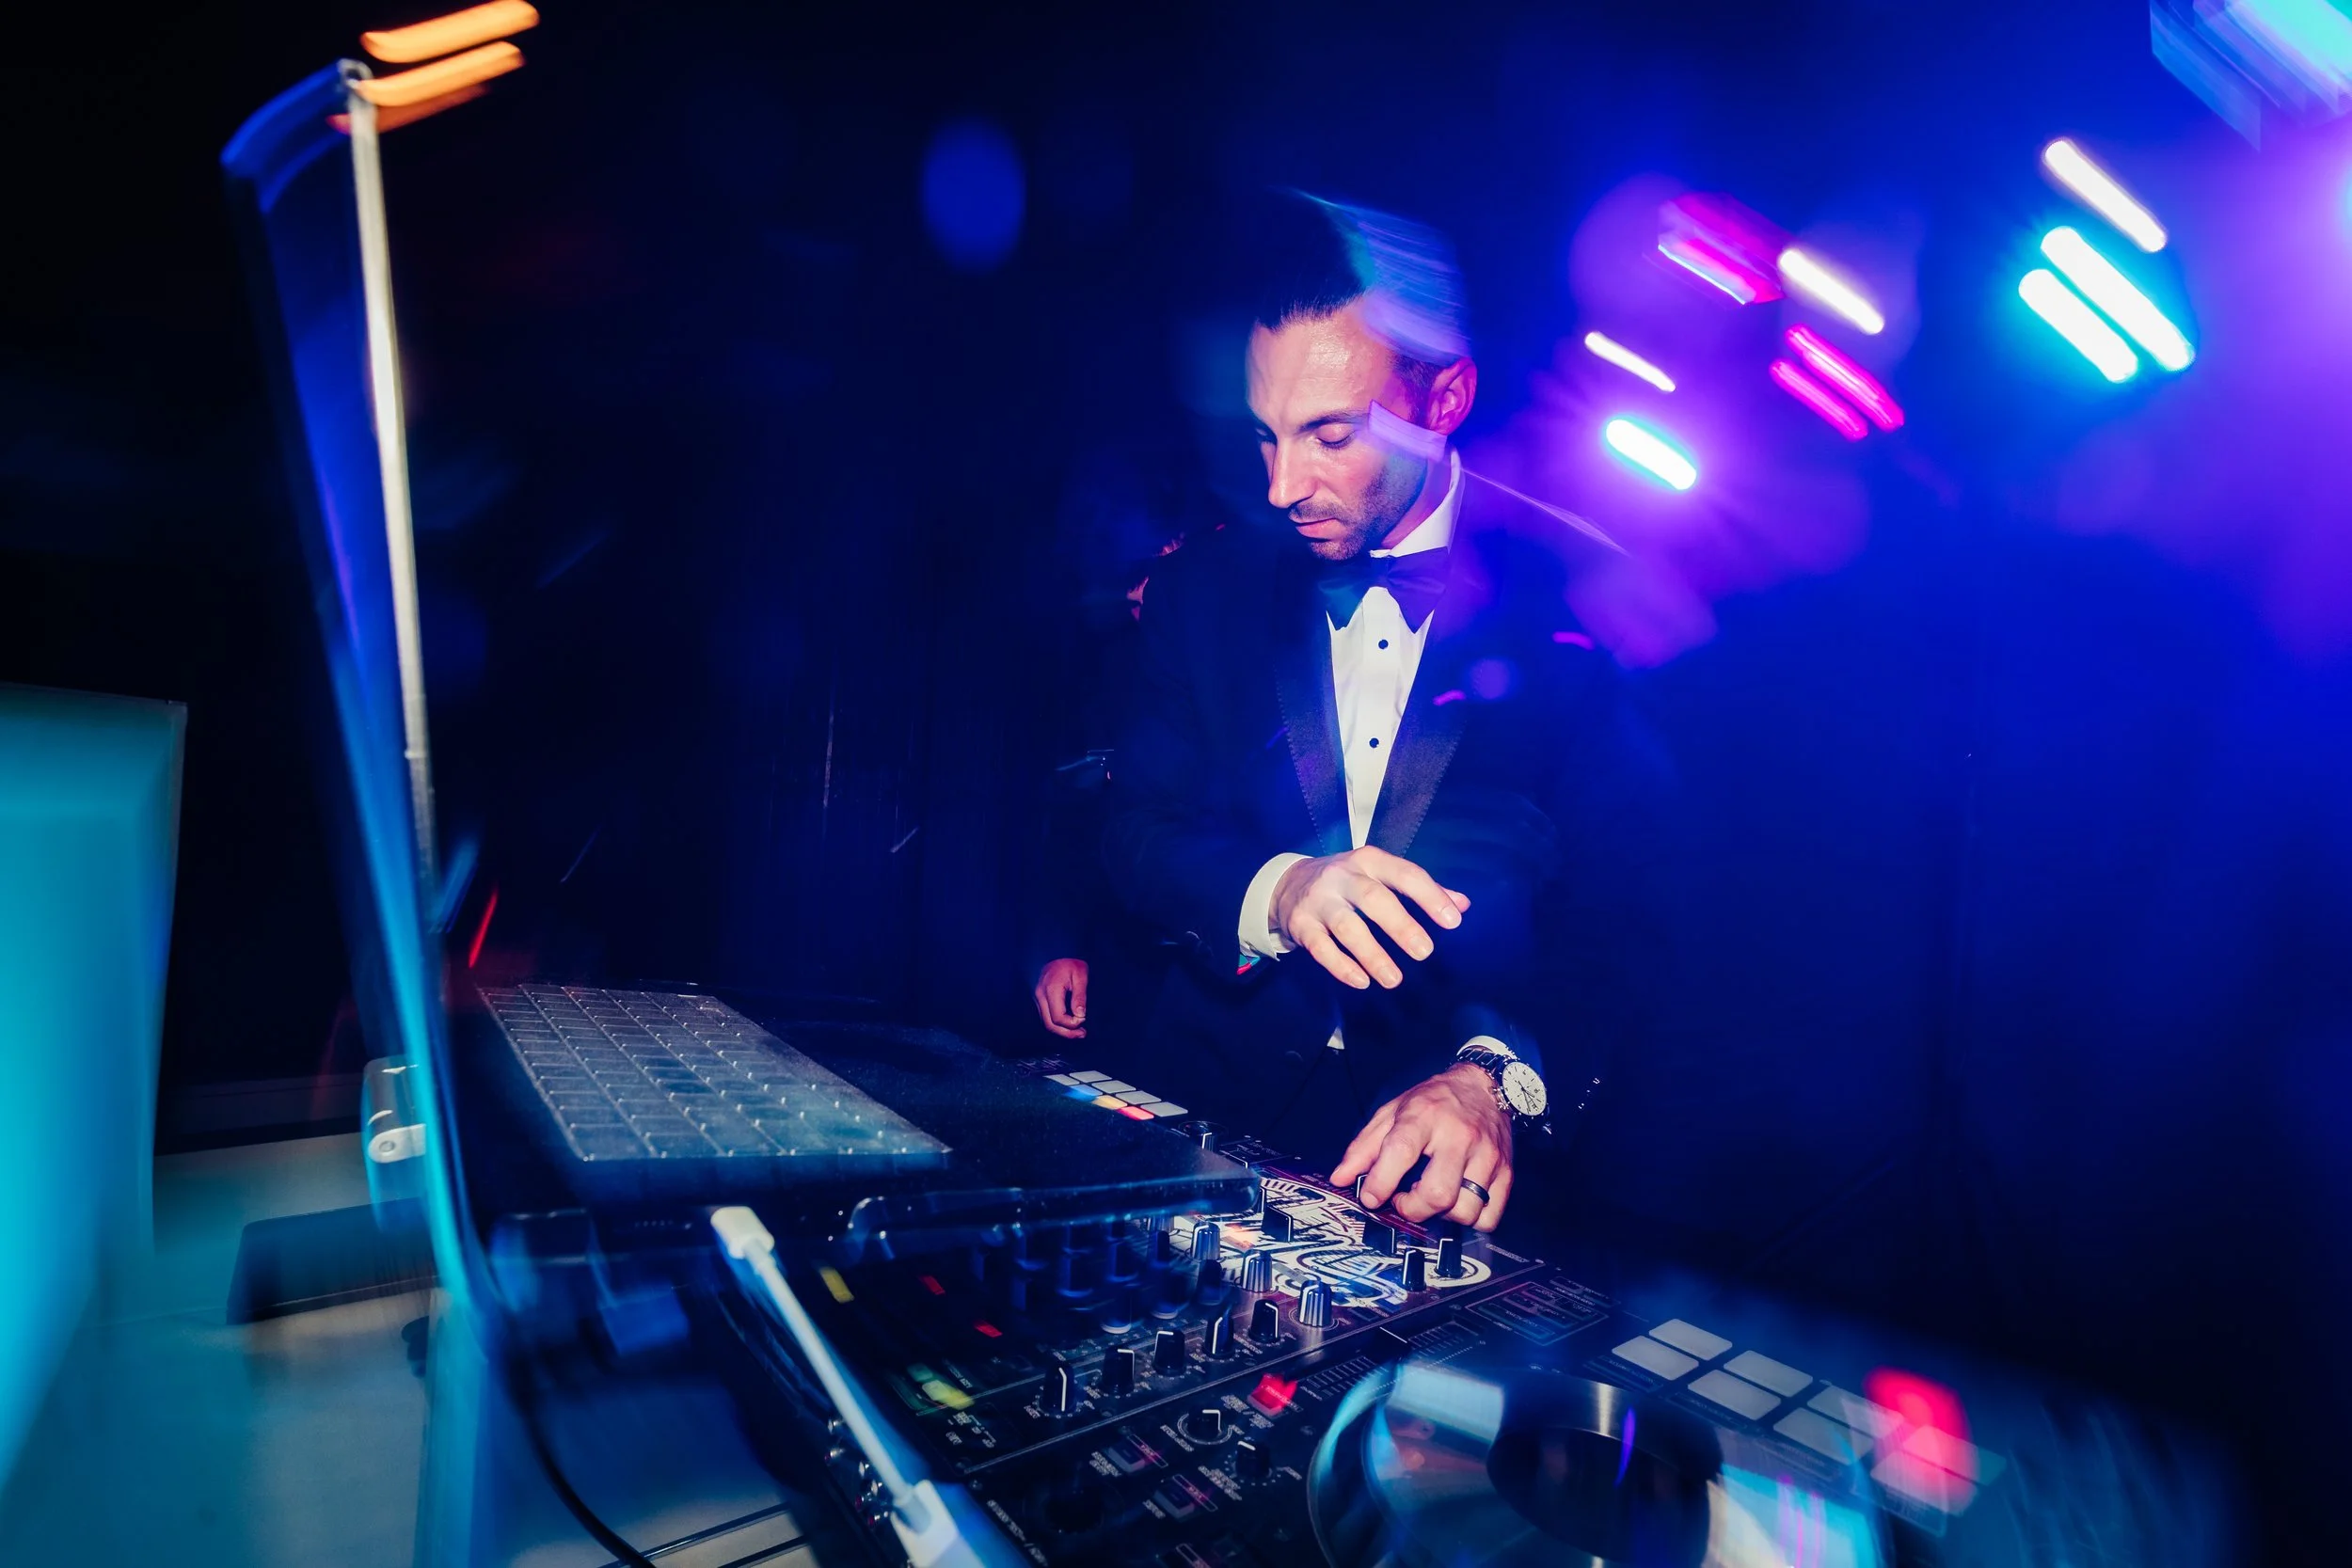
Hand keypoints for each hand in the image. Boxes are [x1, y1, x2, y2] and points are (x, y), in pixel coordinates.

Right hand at [1032, 958, 1088, 1038]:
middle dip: (1067, 1033)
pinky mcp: (1039, 999)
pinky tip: (1069, 1024)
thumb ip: (1080, 996)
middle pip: (1050, 1024)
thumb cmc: (1070, 962)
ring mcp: (1038, 998)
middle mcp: (1040, 996)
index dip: (1072, 1023)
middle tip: (1082, 1034)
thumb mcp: (1080, 975)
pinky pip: (1047, 1017)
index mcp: (1051, 990)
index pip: (1058, 1017)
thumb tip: (1080, 1015)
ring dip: (1062, 1030)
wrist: (1055, 951)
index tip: (1084, 1018)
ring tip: (1078, 1032)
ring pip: (1047, 1023)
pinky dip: (1058, 1024)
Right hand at [1270, 846, 1469, 990]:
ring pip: (1347, 927)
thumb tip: (1463, 905)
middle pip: (1374, 899)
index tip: (1453, 921)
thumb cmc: (1347, 881)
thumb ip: (1421, 889)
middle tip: (1425, 952)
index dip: (1430, 897)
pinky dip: (1341, 966)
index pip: (1405, 874)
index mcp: (1369, 861)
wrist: (1286, 884)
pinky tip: (1362, 982)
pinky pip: (1321, 948)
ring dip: (1372, 955)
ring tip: (1394, 980)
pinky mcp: (1301, 924)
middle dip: (1401, 926)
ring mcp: (1319, 900)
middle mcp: (1342, 876)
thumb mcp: (1380, 875)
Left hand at [1330, 1064, 1512, 1230]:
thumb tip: (1340, 1178)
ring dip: (1442, 1216)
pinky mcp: (1506, 1171)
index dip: (1381, 1182)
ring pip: (1465, 1210)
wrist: (1485, 1085)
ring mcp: (1487, 1155)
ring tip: (1432, 1198)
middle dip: (1414, 1209)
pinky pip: (1489, 1216)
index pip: (1401, 1152)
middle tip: (1405, 1200)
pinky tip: (1458, 1202)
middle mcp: (1459, 1135)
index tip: (1371, 1197)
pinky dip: (1471, 1220)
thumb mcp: (1393, 1112)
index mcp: (1424, 1116)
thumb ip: (1364, 1147)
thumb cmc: (1434, 1101)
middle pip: (1437, 1193)